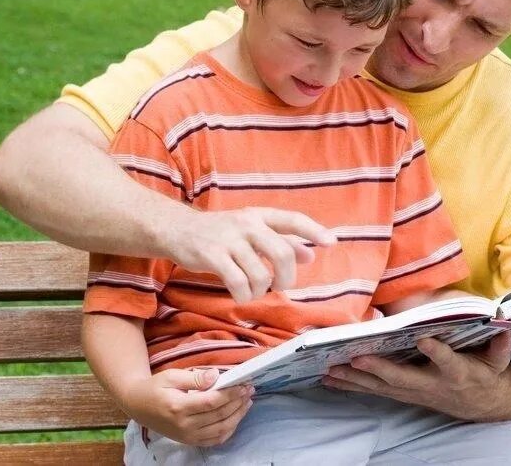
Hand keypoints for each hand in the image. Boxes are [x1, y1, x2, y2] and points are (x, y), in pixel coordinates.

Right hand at [122, 367, 253, 446]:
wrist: (138, 405)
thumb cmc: (155, 387)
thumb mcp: (172, 376)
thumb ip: (195, 378)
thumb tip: (217, 376)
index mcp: (179, 407)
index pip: (212, 402)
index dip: (231, 393)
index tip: (243, 384)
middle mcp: (184, 425)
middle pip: (219, 415)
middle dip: (238, 402)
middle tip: (249, 390)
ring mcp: (187, 436)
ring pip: (220, 429)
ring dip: (237, 416)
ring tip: (247, 402)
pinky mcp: (189, 441)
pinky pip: (214, 440)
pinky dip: (228, 430)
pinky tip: (236, 417)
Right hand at [158, 205, 336, 302]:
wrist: (179, 229)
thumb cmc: (222, 232)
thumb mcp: (252, 231)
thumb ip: (281, 241)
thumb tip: (310, 255)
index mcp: (260, 215)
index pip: (292, 220)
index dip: (313, 231)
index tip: (331, 243)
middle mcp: (247, 223)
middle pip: (281, 253)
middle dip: (286, 277)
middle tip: (280, 285)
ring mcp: (229, 239)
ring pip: (260, 274)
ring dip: (260, 290)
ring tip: (252, 290)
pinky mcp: (212, 256)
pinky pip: (238, 283)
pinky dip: (243, 295)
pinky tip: (240, 294)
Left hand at [323, 332, 510, 421]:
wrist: (481, 404)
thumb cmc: (486, 375)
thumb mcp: (499, 361)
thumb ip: (500, 346)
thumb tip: (503, 323)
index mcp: (458, 373)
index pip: (449, 363)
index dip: (437, 353)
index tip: (424, 340)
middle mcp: (432, 385)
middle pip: (404, 379)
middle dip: (379, 370)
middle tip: (356, 359)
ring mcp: (415, 392)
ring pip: (383, 388)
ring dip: (356, 380)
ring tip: (331, 371)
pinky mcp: (402, 394)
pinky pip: (374, 391)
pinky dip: (352, 386)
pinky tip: (330, 379)